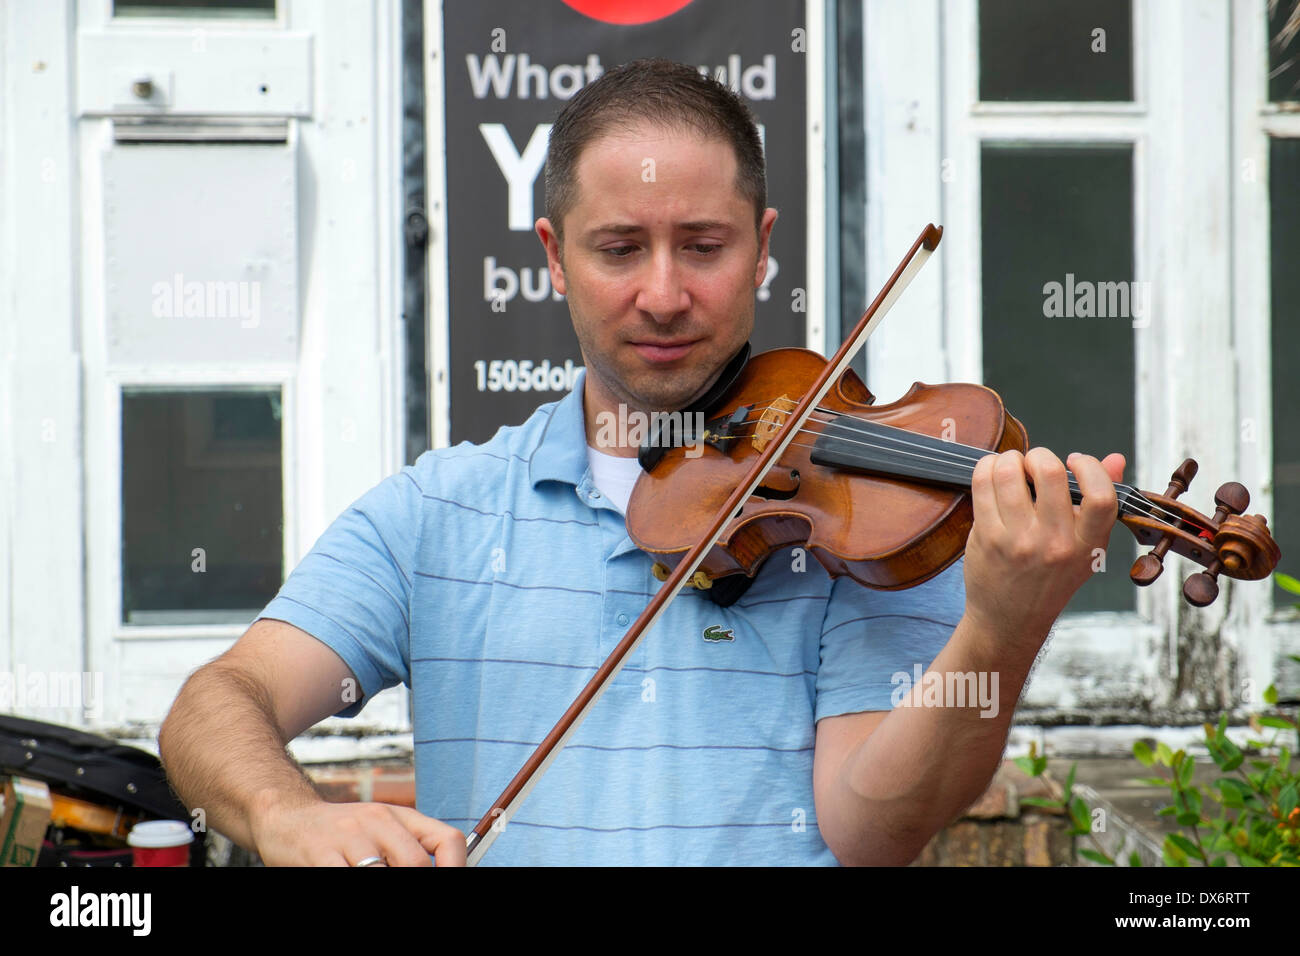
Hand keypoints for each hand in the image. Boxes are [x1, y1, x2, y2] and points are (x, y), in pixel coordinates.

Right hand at [249, 796, 466, 866]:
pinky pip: (345, 876)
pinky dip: (350, 884)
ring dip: (382, 882)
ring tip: (375, 882)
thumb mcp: (381, 832)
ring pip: (379, 872)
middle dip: (418, 883)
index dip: (457, 867)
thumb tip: (443, 869)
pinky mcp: (319, 853)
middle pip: (415, 862)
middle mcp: (379, 821)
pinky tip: (347, 882)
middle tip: (416, 903)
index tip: (455, 881)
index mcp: (401, 817)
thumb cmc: (343, 834)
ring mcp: (349, 836)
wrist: (288, 817)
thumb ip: (408, 850)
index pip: (448, 840)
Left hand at [962, 447, 1125, 656]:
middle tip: (1033, 463)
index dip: (1089, 466)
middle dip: (1039, 455)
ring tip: (1011, 467)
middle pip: (1049, 472)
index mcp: (1087, 544)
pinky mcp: (987, 538)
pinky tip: (991, 474)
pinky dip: (986, 469)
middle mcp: (1055, 543)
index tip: (1075, 461)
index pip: (1101, 496)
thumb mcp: (1085, 548)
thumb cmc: (1050, 579)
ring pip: (1009, 473)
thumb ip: (1099, 502)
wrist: (1010, 620)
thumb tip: (1115, 458)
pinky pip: (983, 485)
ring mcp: (1018, 540)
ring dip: (1008, 459)